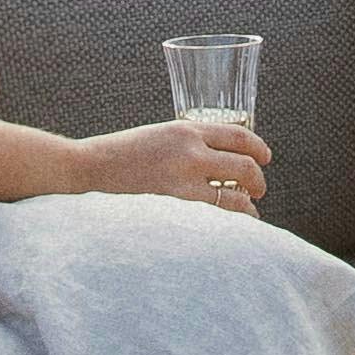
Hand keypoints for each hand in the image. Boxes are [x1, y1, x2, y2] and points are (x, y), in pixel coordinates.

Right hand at [66, 114, 268, 211]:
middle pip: (244, 167)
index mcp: (187, 129)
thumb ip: (189, 144)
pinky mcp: (174, 206)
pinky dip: (227, 222)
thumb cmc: (123, 154)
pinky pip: (214, 217)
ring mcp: (183, 181)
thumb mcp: (160, 136)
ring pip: (234, 198)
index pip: (239, 135)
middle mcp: (190, 152)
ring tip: (248, 212)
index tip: (265, 158)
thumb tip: (222, 161)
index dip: (258, 148)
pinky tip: (228, 226)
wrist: (89, 168)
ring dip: (247, 207)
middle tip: (258, 189)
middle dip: (257, 180)